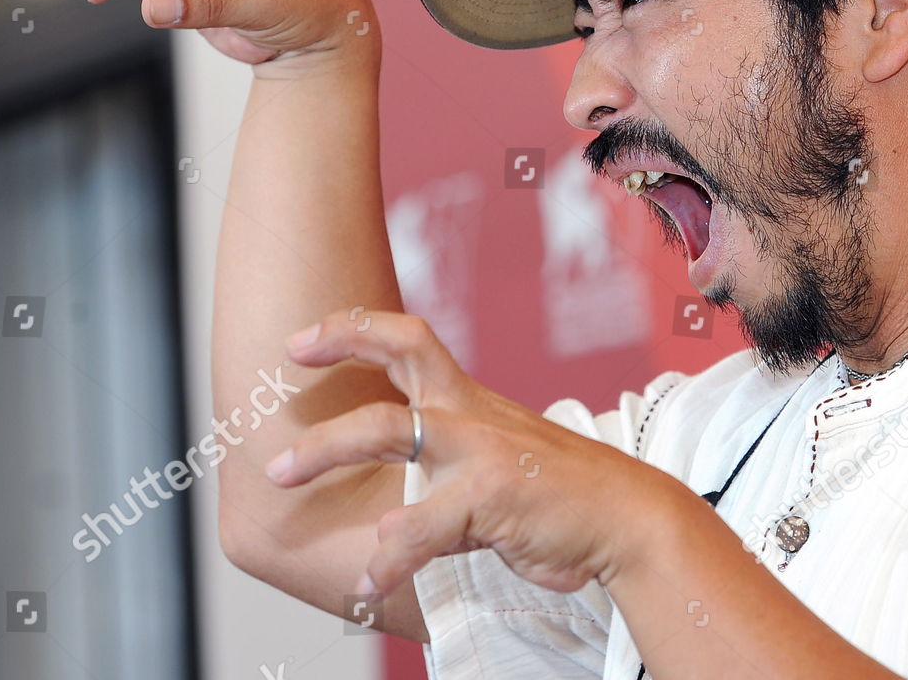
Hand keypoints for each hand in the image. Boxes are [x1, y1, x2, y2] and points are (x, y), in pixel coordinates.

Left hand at [267, 310, 690, 596]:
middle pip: (400, 354)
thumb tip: (396, 501)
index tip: (302, 340)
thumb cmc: (557, 496)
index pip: (410, 341)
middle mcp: (470, 413)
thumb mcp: (497, 462)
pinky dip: (388, 554)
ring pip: (389, 427)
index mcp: (469, 402)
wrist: (627, 519)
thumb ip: (448, 465)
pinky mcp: (490, 496)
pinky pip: (421, 525)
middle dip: (337, 347)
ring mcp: (480, 450)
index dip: (354, 328)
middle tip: (284, 366)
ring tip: (280, 472)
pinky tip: (368, 578)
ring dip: (324, 448)